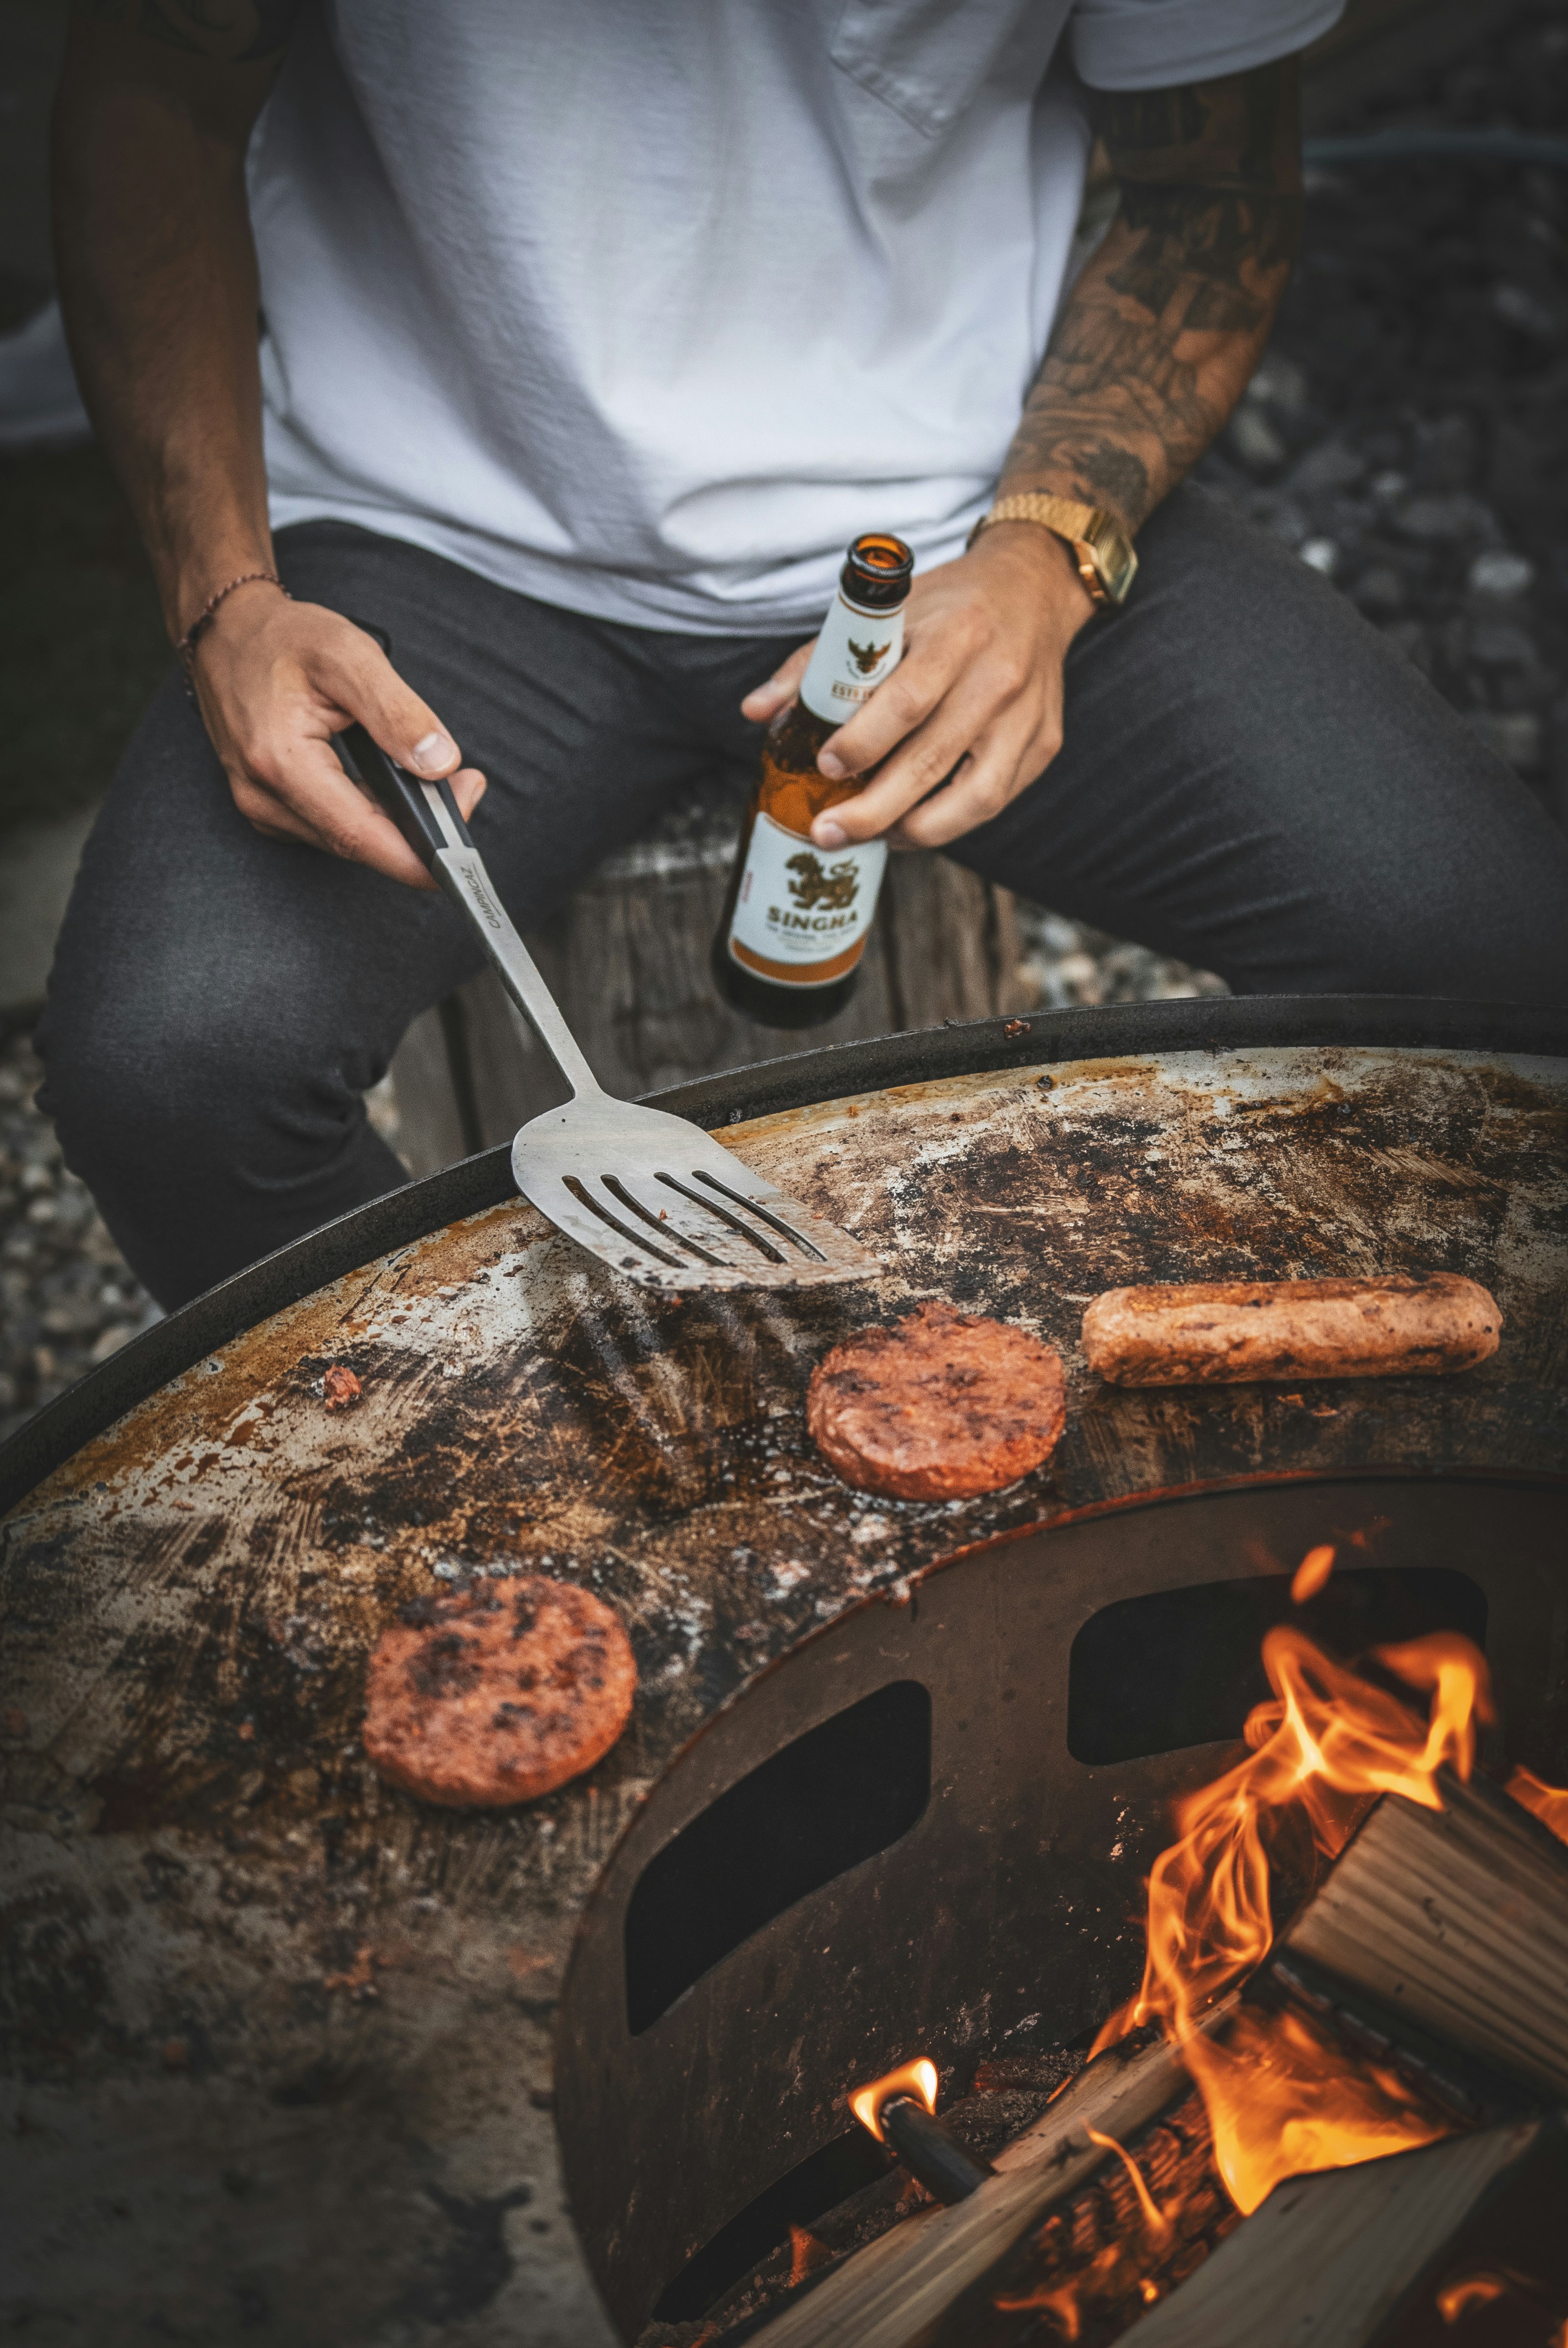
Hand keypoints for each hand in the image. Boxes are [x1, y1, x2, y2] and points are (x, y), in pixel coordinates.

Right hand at [190, 582, 486, 888]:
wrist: (227, 631)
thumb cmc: (282, 637)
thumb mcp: (349, 655)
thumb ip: (398, 712)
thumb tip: (440, 764)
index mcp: (280, 762)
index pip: (358, 836)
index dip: (414, 857)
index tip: (459, 859)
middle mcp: (263, 796)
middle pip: (358, 843)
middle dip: (419, 829)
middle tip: (465, 787)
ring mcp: (262, 806)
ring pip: (347, 839)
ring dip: (397, 821)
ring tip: (435, 779)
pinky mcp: (270, 805)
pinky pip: (331, 826)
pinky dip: (369, 813)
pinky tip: (392, 784)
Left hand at [740, 524, 1095, 850]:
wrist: (1034, 588)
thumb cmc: (949, 604)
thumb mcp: (885, 613)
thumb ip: (816, 661)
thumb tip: (756, 711)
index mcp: (956, 636)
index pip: (906, 701)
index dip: (862, 743)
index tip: (825, 767)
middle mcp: (998, 679)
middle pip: (932, 760)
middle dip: (872, 809)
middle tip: (827, 832)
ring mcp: (1026, 718)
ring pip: (973, 799)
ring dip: (914, 830)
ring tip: (871, 837)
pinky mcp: (1043, 743)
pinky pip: (994, 800)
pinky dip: (949, 823)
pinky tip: (911, 826)